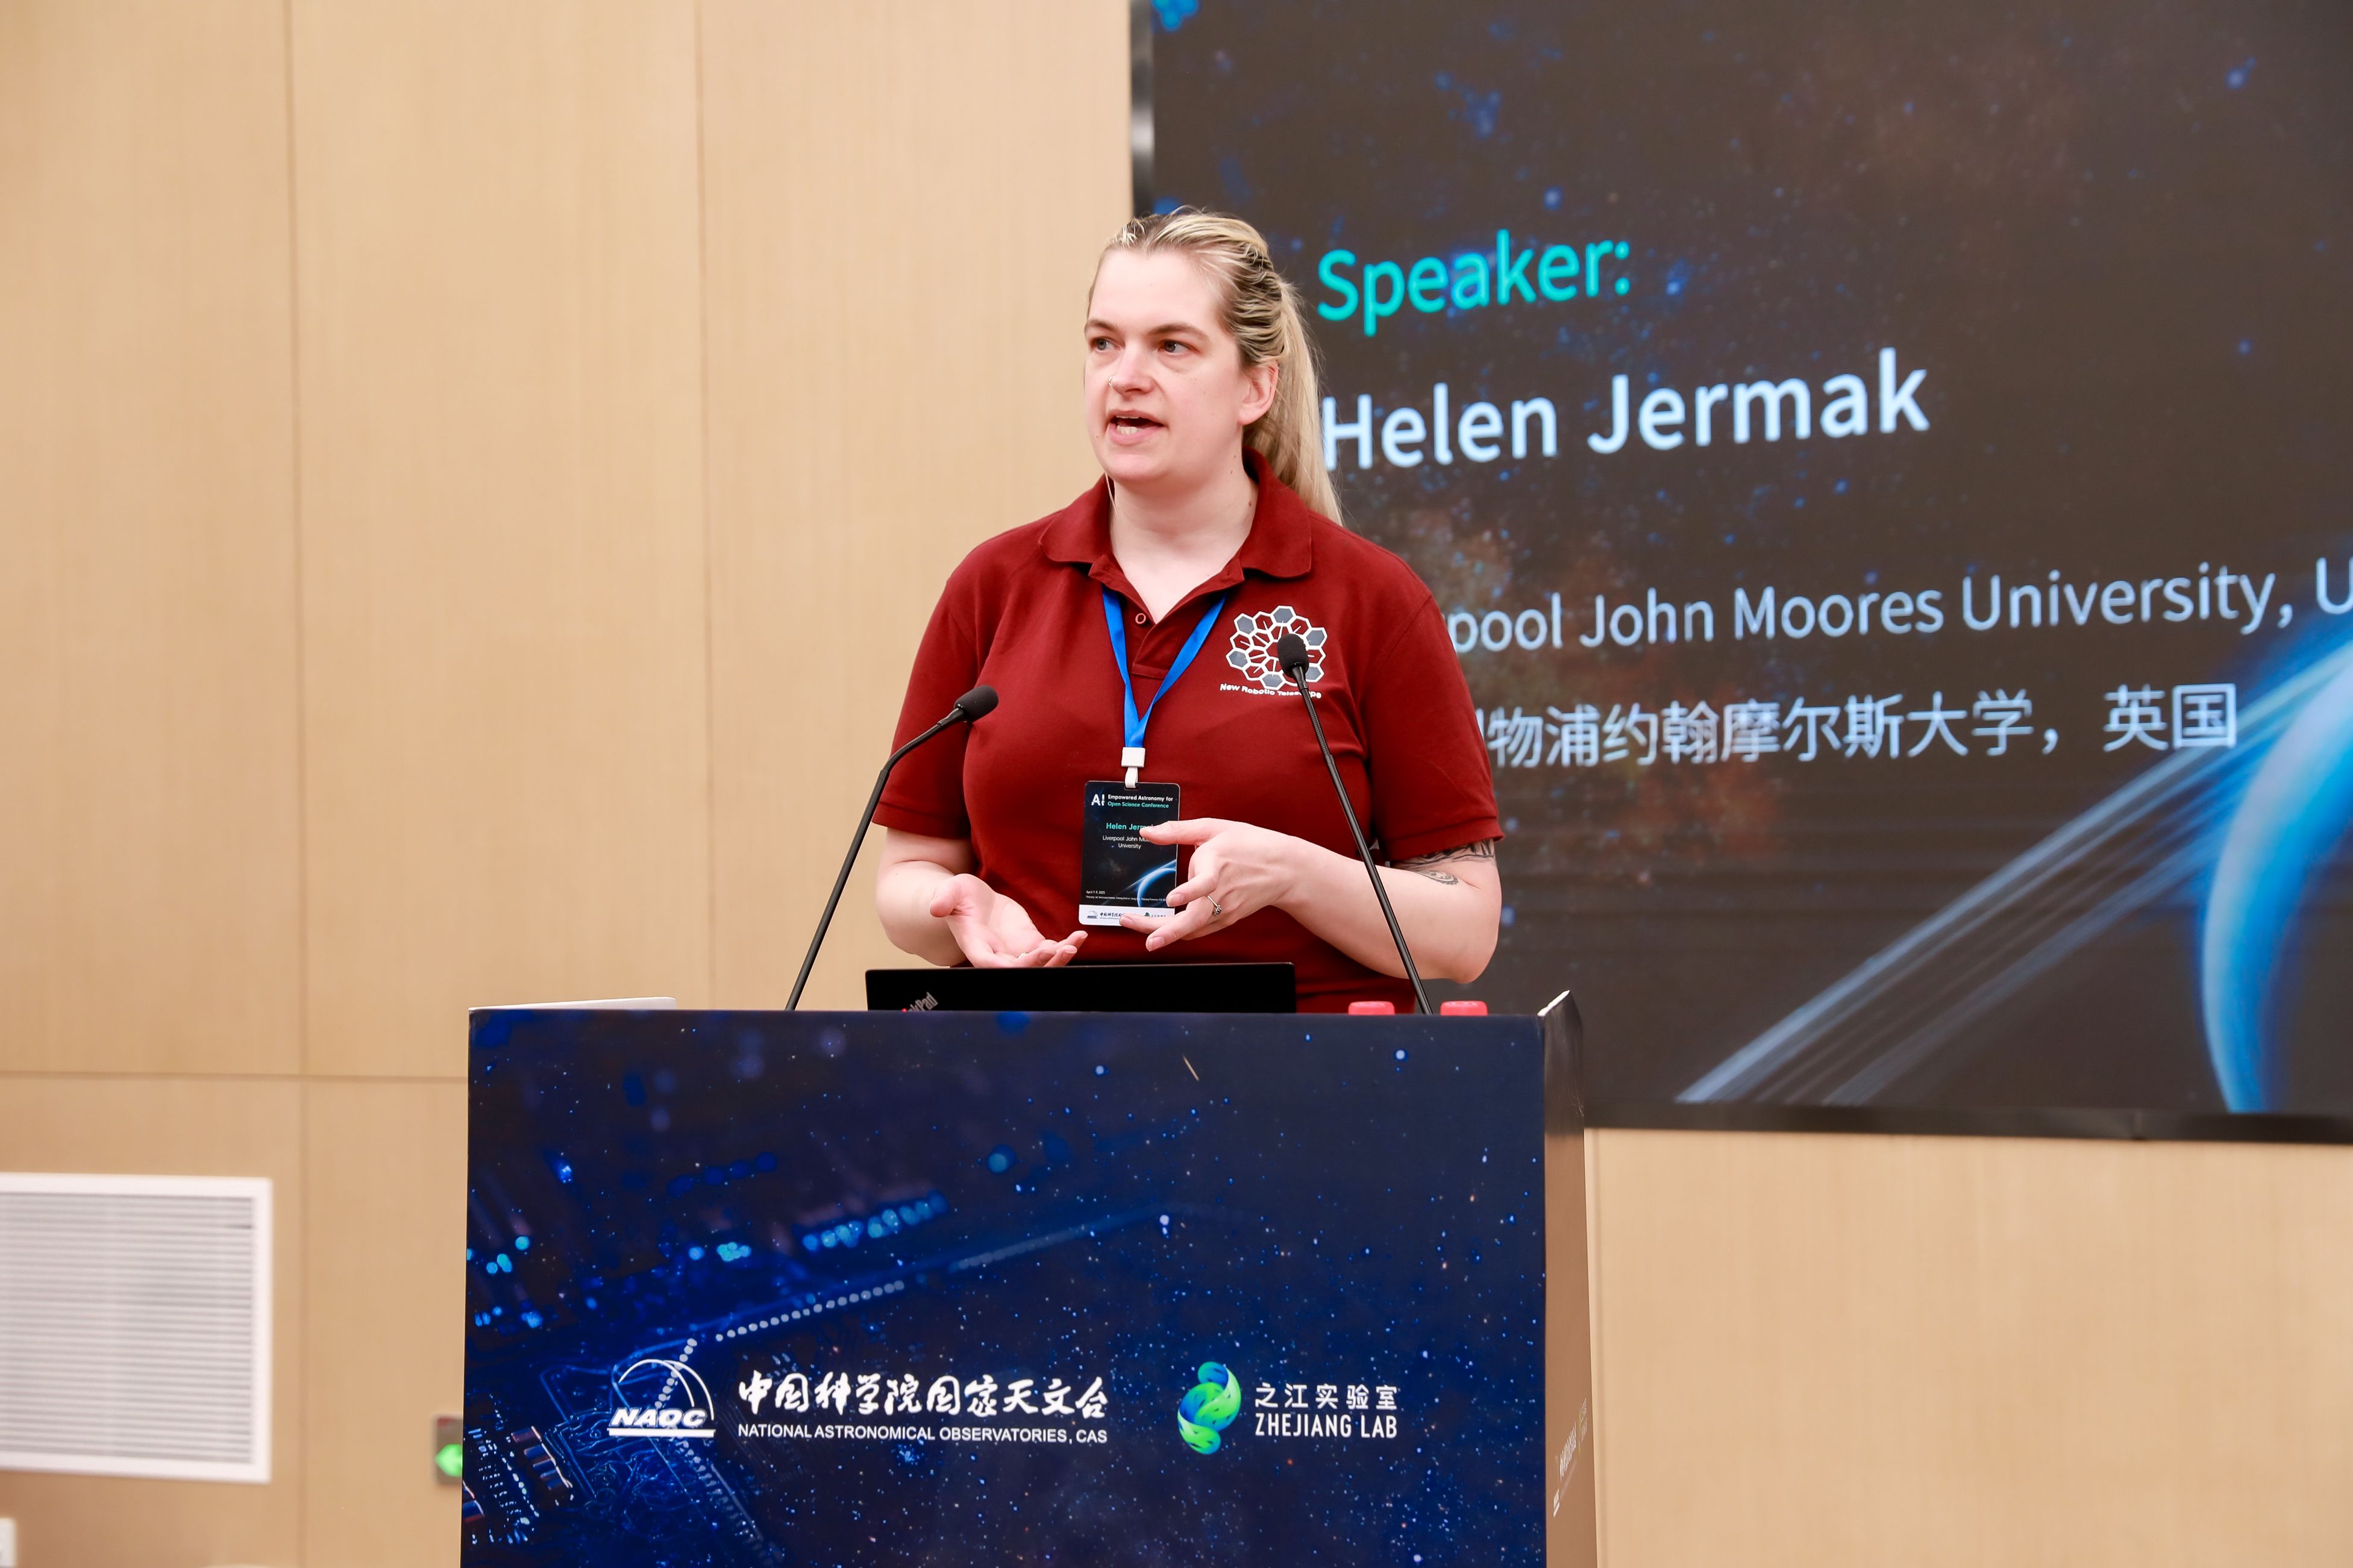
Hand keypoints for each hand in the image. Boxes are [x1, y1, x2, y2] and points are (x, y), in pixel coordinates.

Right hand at [929, 874, 1085, 966]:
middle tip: (1060, 950)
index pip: (992, 965)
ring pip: (1040, 965)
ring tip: (1074, 943)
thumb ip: (943, 899)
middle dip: (1042, 964)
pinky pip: (1050, 950)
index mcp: (976, 948)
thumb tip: (935, 908)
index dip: (1012, 966)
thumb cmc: (958, 897)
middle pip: (1021, 971)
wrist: (972, 899)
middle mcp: (998, 957)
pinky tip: (1080, 936)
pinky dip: (1066, 945)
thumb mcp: (950, 891)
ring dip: (1058, 959)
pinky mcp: (1029, 943)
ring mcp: (1016, 952)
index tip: (1031, 955)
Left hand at [1118, 817, 1301, 951]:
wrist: (1285, 869)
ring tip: (1143, 934)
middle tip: (1146, 939)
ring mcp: (1225, 909)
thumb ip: (1177, 830)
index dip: (1188, 891)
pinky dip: (1178, 932)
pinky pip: (1198, 930)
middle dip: (1167, 931)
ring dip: (1166, 934)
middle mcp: (1221, 892)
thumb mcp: (1214, 828)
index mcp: (1218, 864)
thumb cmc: (1250, 844)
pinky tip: (1160, 929)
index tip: (1171, 898)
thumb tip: (1146, 832)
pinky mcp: (1227, 919)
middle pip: (1195, 919)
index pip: (1205, 882)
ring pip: (1192, 929)